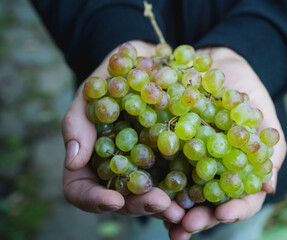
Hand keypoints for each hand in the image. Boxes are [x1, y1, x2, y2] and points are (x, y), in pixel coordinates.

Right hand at [62, 41, 184, 221]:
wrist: (152, 61)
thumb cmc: (117, 73)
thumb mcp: (94, 88)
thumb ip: (78, 121)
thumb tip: (73, 162)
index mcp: (91, 158)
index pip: (81, 190)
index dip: (94, 200)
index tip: (114, 199)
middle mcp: (117, 169)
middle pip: (120, 201)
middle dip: (138, 205)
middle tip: (160, 203)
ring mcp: (144, 168)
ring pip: (148, 197)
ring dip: (164, 207)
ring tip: (180, 208)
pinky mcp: (170, 162)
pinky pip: (175, 183)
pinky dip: (184, 194)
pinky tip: (197, 197)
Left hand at [165, 47, 286, 239]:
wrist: (220, 66)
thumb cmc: (248, 91)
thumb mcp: (264, 115)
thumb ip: (269, 148)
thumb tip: (269, 186)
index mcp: (239, 171)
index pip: (243, 200)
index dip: (235, 209)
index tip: (223, 213)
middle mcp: (214, 173)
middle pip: (210, 205)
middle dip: (200, 218)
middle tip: (185, 225)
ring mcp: (191, 163)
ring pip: (184, 194)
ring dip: (173, 210)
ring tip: (165, 220)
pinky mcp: (169, 148)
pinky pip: (160, 168)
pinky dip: (153, 181)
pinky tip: (143, 191)